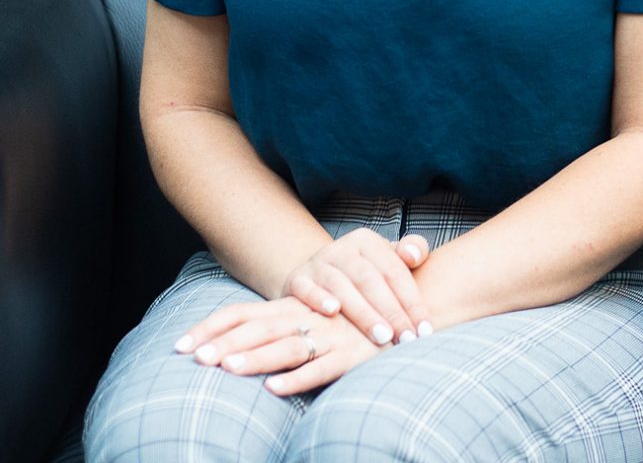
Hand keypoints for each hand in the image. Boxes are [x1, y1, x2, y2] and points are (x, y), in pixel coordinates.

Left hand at [176, 293, 380, 394]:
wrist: (409, 314)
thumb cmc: (356, 321)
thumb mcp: (317, 319)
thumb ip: (282, 327)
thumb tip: (233, 345)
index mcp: (294, 308)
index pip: (243, 314)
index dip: (211, 328)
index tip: (180, 346)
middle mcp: (308, 319)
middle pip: (260, 329)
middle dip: (225, 344)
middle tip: (195, 359)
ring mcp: (332, 336)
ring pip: (288, 347)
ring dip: (257, 359)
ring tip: (227, 370)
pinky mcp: (354, 355)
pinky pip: (322, 368)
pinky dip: (298, 379)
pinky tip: (275, 389)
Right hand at [281, 229, 433, 346]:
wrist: (317, 277)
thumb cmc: (364, 274)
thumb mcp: (388, 259)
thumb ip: (412, 251)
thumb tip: (415, 255)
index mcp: (368, 241)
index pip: (394, 270)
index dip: (411, 300)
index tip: (424, 329)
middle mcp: (342, 248)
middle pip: (370, 280)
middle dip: (390, 311)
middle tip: (405, 338)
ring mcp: (317, 263)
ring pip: (342, 286)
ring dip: (363, 313)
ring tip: (382, 336)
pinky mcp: (296, 279)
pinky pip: (306, 288)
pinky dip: (318, 298)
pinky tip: (333, 312)